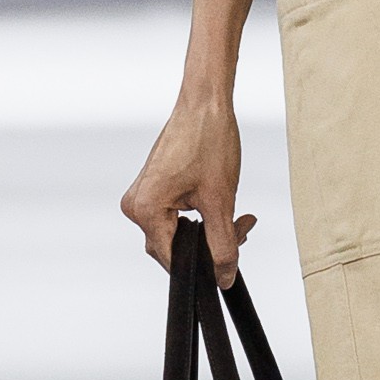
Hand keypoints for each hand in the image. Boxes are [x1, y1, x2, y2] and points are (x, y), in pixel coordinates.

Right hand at [121, 83, 256, 284]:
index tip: (231, 260)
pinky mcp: (154, 187)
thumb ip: (223, 244)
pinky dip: (200, 216)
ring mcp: (143, 195)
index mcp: (145, 209)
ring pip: (178, 232)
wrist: (205, 102)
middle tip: (242, 227)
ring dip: (209, 229)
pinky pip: (174, 216)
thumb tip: (224, 277)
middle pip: (174, 247)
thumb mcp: (220, 200)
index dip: (203, 265)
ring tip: (239, 217)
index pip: (172, 259)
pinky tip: (222, 206)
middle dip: (211, 243)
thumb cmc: (208, 139)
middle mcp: (136, 205)